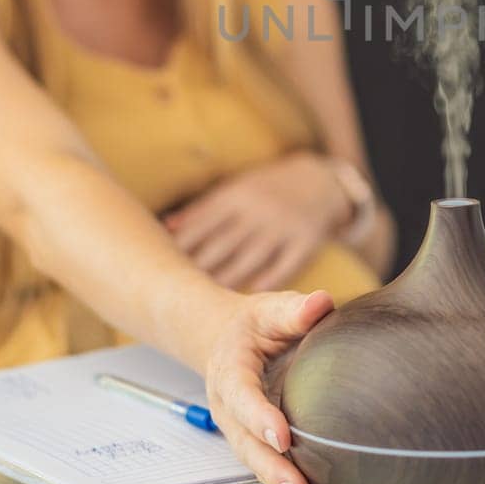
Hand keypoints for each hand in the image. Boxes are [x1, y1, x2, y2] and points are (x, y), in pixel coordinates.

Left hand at [164, 153, 347, 291]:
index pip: (203, 223)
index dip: (183, 245)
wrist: (322, 182)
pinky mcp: (306, 242)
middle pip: (222, 244)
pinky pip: (284, 267)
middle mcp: (258, 210)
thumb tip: (167, 226)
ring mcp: (283, 226)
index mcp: (237, 195)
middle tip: (176, 292)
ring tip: (205, 302)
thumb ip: (203, 209)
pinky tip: (249, 300)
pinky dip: (266, 283)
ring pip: (249, 259)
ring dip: (225, 281)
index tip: (162, 265)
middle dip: (198, 267)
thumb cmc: (267, 190)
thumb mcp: (237, 190)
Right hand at [204, 288, 334, 483]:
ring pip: (255, 461)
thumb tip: (322, 302)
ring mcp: (238, 429)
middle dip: (272, 468)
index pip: (242, 396)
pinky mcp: (253, 441)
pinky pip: (265, 465)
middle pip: (246, 443)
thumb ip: (293, 310)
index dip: (260, 416)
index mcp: (230, 371)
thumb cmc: (254, 325)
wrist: (225, 340)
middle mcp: (228, 408)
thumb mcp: (268, 310)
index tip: (283, 436)